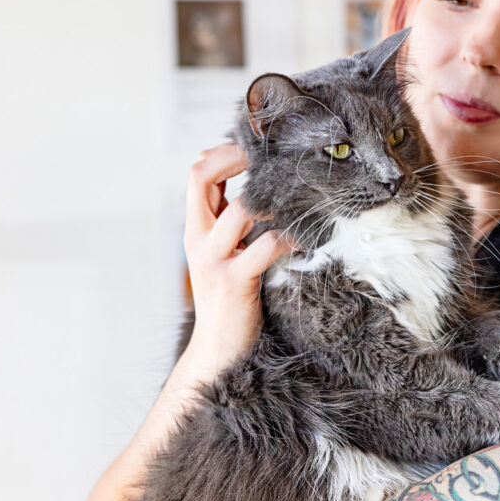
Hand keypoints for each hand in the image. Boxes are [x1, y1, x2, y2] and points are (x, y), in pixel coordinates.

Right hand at [178, 143, 294, 381]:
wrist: (216, 351)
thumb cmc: (229, 300)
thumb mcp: (222, 254)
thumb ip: (230, 223)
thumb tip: (254, 186)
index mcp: (195, 229)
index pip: (196, 172)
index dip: (224, 152)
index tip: (256, 148)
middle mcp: (198, 239)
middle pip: (201, 176)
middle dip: (237, 157)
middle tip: (272, 157)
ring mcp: (213, 259)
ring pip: (239, 208)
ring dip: (272, 198)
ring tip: (296, 196)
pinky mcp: (234, 281)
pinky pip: (264, 246)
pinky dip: (288, 237)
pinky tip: (304, 238)